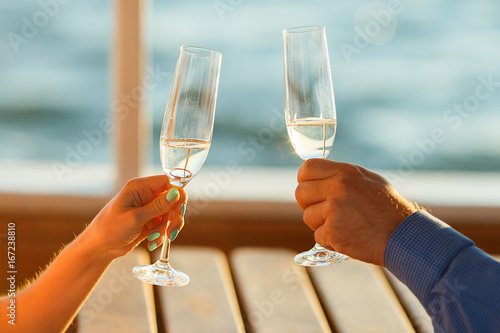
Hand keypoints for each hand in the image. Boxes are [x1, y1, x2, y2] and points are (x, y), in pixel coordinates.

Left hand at [84, 175, 187, 259]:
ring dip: (166, 229)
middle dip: (174, 217)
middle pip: (173, 199)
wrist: (99, 248)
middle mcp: (146, 195)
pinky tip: (151, 242)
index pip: (168, 182)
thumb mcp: (135, 218)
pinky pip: (165, 226)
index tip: (178, 211)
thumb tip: (176, 193)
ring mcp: (149, 209)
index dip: (177, 195)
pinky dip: (161, 235)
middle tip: (170, 231)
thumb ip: (158, 206)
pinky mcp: (150, 221)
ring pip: (171, 214)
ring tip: (154, 239)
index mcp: (139, 187)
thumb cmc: (109, 229)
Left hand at [295, 159, 417, 265]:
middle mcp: (337, 187)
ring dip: (321, 224)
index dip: (305, 180)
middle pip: (300, 192)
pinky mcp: (333, 231)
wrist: (404, 236)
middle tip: (323, 212)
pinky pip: (318, 236)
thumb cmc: (389, 210)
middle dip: (308, 204)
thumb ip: (342, 177)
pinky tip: (348, 237)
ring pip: (307, 216)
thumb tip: (320, 178)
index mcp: (345, 172)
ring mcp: (334, 209)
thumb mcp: (368, 181)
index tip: (311, 189)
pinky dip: (330, 240)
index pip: (307, 168)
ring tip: (343, 225)